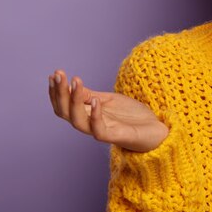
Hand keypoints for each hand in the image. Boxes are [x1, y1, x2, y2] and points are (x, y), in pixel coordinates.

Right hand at [48, 70, 168, 152]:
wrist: (156, 129)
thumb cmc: (132, 117)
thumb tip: (71, 85)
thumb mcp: (110, 100)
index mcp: (87, 115)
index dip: (56, 91)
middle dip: (60, 93)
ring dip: (73, 101)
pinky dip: (95, 115)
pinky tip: (95, 101)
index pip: (64, 105)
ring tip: (74, 82)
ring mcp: (102, 131)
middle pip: (65, 112)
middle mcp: (90, 124)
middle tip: (58, 75)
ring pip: (77, 121)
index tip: (55, 74)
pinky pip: (99, 130)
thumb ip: (91, 96)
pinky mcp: (116, 137)